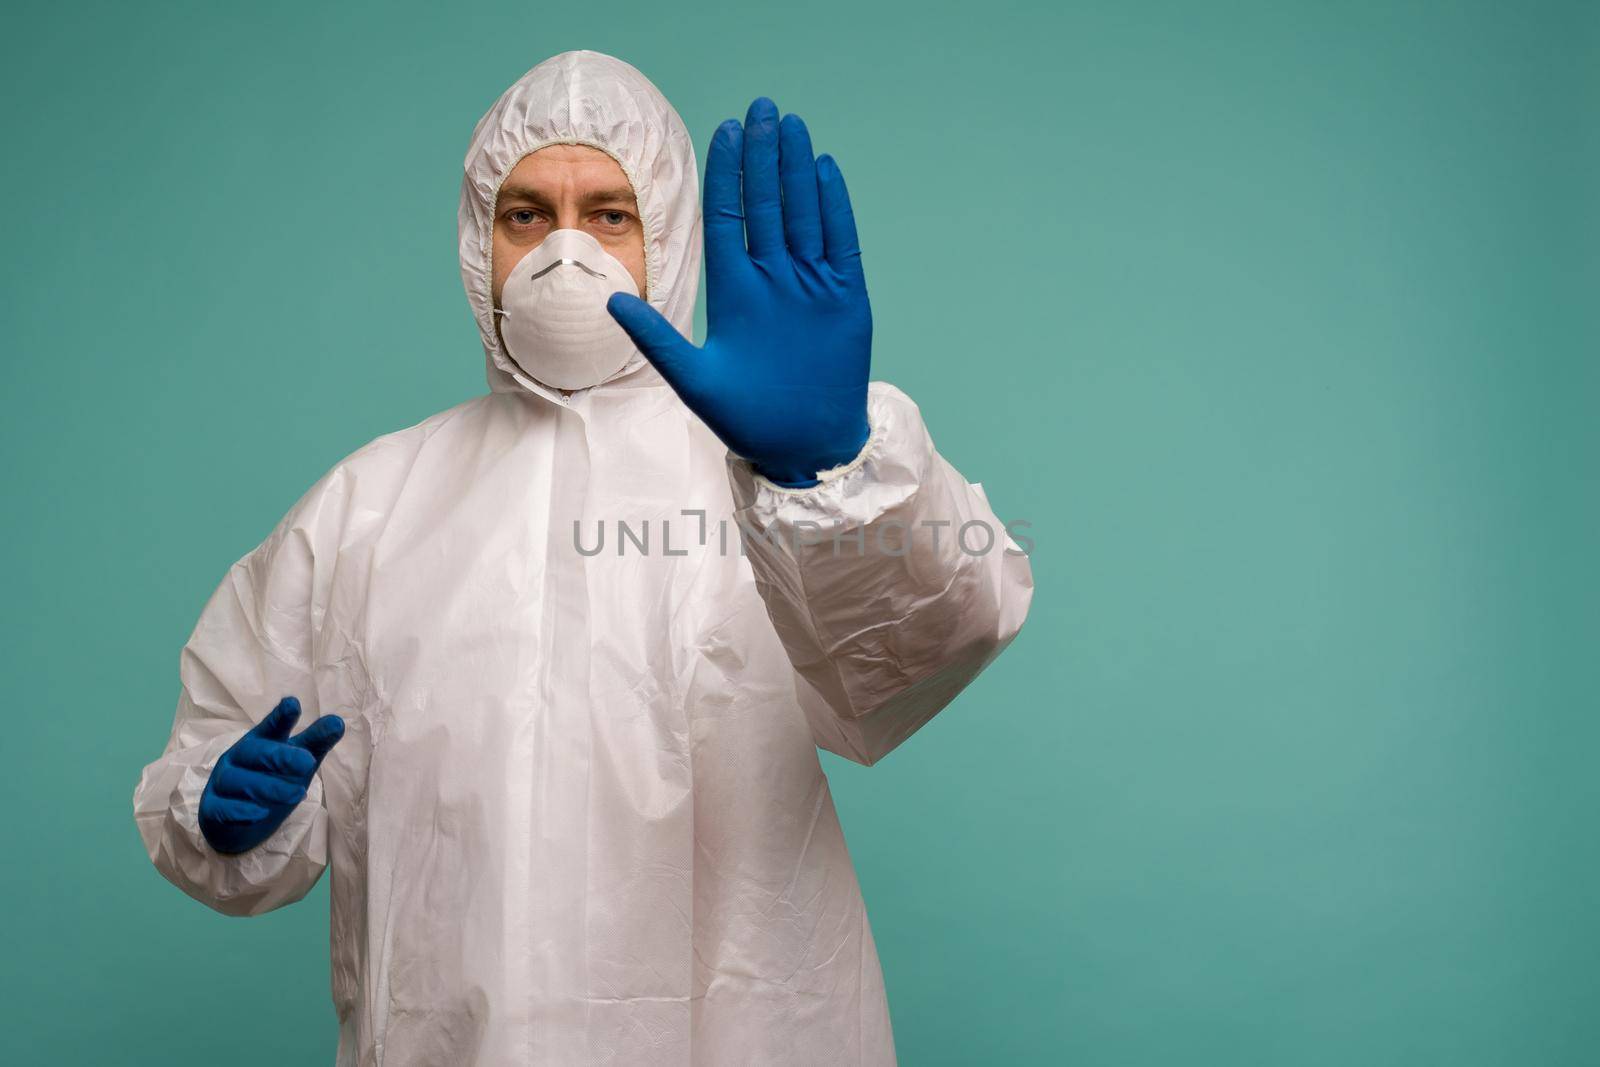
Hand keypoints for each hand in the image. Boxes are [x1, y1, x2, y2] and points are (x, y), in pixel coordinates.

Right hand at [198, 696, 343, 854]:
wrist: (236, 820)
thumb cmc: (270, 780)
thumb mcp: (296, 761)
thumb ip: (314, 743)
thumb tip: (338, 722)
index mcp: (260, 742)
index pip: (270, 728)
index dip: (280, 717)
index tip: (293, 704)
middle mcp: (238, 758)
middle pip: (255, 752)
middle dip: (281, 757)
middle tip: (308, 763)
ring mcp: (223, 783)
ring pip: (240, 781)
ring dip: (269, 787)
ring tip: (297, 794)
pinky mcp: (214, 809)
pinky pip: (224, 809)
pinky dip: (241, 811)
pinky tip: (260, 813)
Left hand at [608, 97, 871, 486]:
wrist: (803, 447)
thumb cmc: (746, 420)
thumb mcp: (693, 379)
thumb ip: (656, 338)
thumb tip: (609, 298)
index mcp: (735, 291)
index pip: (727, 218)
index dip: (726, 175)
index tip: (725, 132)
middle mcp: (772, 280)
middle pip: (767, 204)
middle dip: (764, 157)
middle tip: (762, 109)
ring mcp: (810, 286)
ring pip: (803, 213)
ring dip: (797, 170)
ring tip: (792, 126)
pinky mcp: (845, 298)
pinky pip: (840, 241)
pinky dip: (834, 206)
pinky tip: (824, 169)